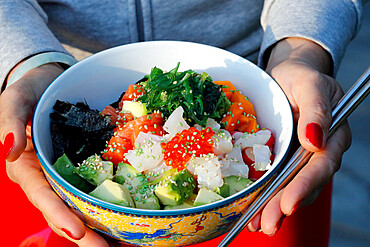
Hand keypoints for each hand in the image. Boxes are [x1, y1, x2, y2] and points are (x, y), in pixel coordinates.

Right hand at [0, 63, 109, 245]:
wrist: (53, 82)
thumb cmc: (30, 91)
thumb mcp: (14, 100)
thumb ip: (9, 121)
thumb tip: (9, 150)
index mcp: (27, 166)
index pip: (40, 194)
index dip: (57, 214)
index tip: (76, 231)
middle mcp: (47, 176)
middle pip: (63, 209)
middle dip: (83, 234)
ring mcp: (67, 172)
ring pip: (80, 204)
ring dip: (98, 225)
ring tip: (121, 242)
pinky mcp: (85, 165)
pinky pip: (95, 185)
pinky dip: (107, 201)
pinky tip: (126, 212)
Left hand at [246, 38, 351, 234]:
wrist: (285, 75)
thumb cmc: (300, 76)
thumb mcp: (309, 84)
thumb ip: (316, 109)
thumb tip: (315, 140)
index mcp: (332, 134)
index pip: (321, 165)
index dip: (305, 185)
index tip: (289, 203)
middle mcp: (318, 150)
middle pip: (304, 183)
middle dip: (285, 205)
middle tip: (267, 224)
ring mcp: (299, 156)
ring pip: (289, 186)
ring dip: (273, 207)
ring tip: (256, 224)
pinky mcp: (282, 156)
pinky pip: (275, 178)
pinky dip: (265, 194)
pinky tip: (252, 209)